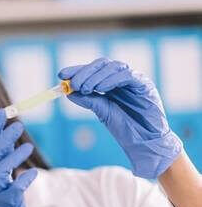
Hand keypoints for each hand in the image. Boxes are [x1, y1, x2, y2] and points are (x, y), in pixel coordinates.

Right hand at [0, 109, 36, 206]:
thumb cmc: (2, 201)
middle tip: (18, 125)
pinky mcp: (5, 205)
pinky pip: (14, 189)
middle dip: (2, 139)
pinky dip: (24, 179)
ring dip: (13, 156)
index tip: (0, 113)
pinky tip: (33, 173)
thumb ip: (0, 159)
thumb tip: (7, 134)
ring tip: (28, 146)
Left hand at [58, 57, 182, 178]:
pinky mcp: (145, 85)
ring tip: (85, 88)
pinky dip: (112, 79)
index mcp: (111, 83)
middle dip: (85, 72)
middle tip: (74, 83)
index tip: (61, 74)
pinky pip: (128, 76)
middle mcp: (122, 78)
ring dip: (96, 76)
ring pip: (113, 67)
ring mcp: (134, 80)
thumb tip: (68, 91)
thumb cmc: (125, 127)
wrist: (144, 141)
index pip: (93, 70)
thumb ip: (88, 100)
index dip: (77, 70)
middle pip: (102, 64)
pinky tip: (101, 88)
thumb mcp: (101, 111)